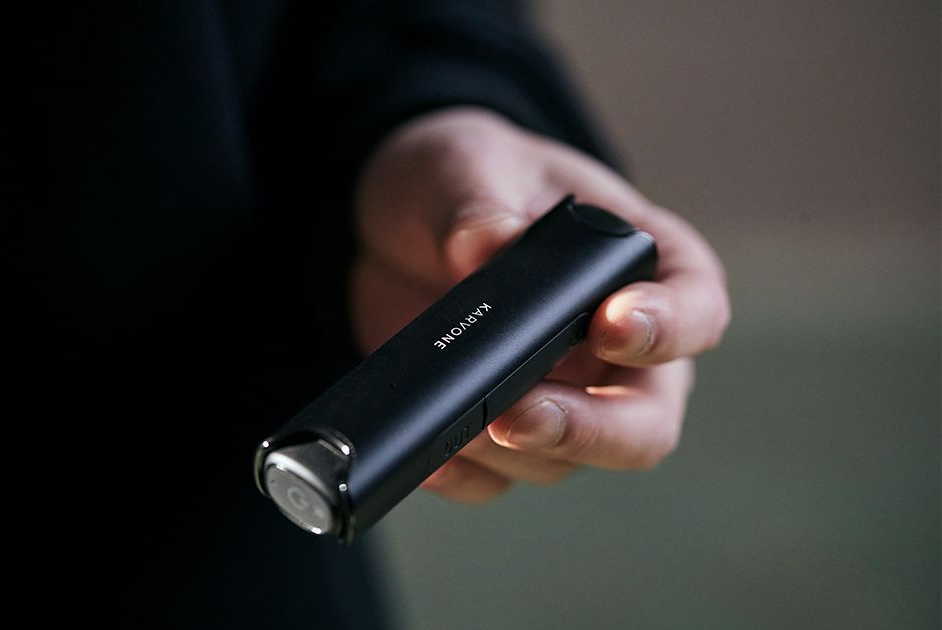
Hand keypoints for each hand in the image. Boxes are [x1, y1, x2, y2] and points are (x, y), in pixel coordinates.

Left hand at [351, 107, 729, 501]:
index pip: (696, 308)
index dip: (669, 330)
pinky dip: (465, 475)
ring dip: (509, 452)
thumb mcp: (466, 166)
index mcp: (638, 266)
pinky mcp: (500, 424)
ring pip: (566, 460)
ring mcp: (561, 395)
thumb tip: (485, 250)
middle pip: (646, 422)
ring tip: (449, 417)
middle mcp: (616, 347)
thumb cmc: (463, 179)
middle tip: (519, 416)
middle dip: (589, 431)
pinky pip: (498, 477)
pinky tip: (429, 456)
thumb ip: (479, 206)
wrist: (397, 223)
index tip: (609, 325)